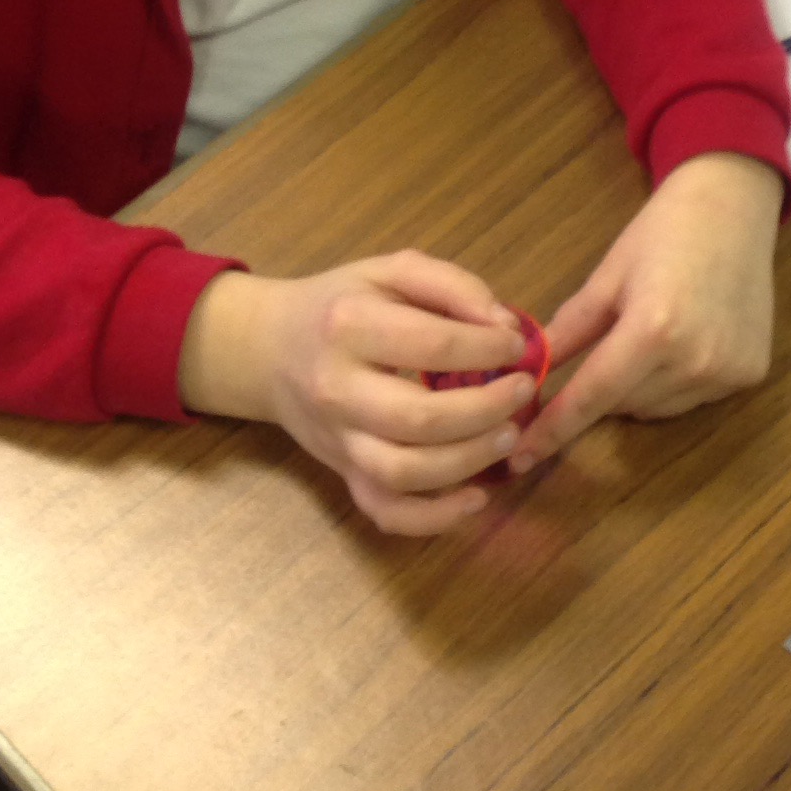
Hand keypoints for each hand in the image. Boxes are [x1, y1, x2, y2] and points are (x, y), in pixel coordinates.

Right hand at [179, 251, 535, 535]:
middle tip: (522, 391)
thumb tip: (506, 325)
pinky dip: (433, 519)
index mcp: (350, 327)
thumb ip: (452, 286)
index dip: (488, 348)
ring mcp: (338, 440)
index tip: (518, 344)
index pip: (432, 345)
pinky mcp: (343, 474)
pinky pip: (385, 512)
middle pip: (420, 418)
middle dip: (485, 409)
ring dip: (468, 461)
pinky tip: (476, 499)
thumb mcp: (390, 271)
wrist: (268, 349)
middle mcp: (338, 390)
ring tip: (508, 435)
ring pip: (405, 472)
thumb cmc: (340, 305)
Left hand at [511, 152, 783, 470]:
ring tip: (653, 332)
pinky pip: (694, 399)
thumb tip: (529, 371)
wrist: (733, 205)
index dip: (553, 430)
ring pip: (657, 408)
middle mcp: (693, 360)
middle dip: (604, 386)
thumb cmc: (662, 232)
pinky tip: (688, 337)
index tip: (521, 458)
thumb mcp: (608, 276)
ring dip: (639, 387)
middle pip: (623, 404)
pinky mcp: (751, 374)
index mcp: (651, 329)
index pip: (591, 397)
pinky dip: (677, 381)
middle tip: (612, 338)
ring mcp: (727, 372)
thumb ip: (571, 330)